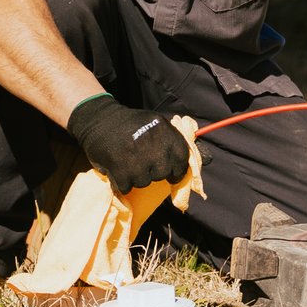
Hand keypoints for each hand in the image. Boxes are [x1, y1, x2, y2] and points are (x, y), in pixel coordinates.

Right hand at [66, 96, 192, 192]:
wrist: (99, 119)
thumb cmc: (132, 125)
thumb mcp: (156, 125)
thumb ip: (176, 142)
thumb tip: (207, 160)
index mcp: (164, 131)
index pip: (181, 159)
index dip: (177, 169)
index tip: (170, 172)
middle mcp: (152, 144)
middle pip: (162, 173)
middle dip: (153, 172)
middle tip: (142, 163)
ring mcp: (135, 158)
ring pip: (144, 182)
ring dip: (136, 177)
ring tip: (128, 162)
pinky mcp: (119, 169)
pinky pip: (127, 187)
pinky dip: (121, 182)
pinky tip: (117, 168)